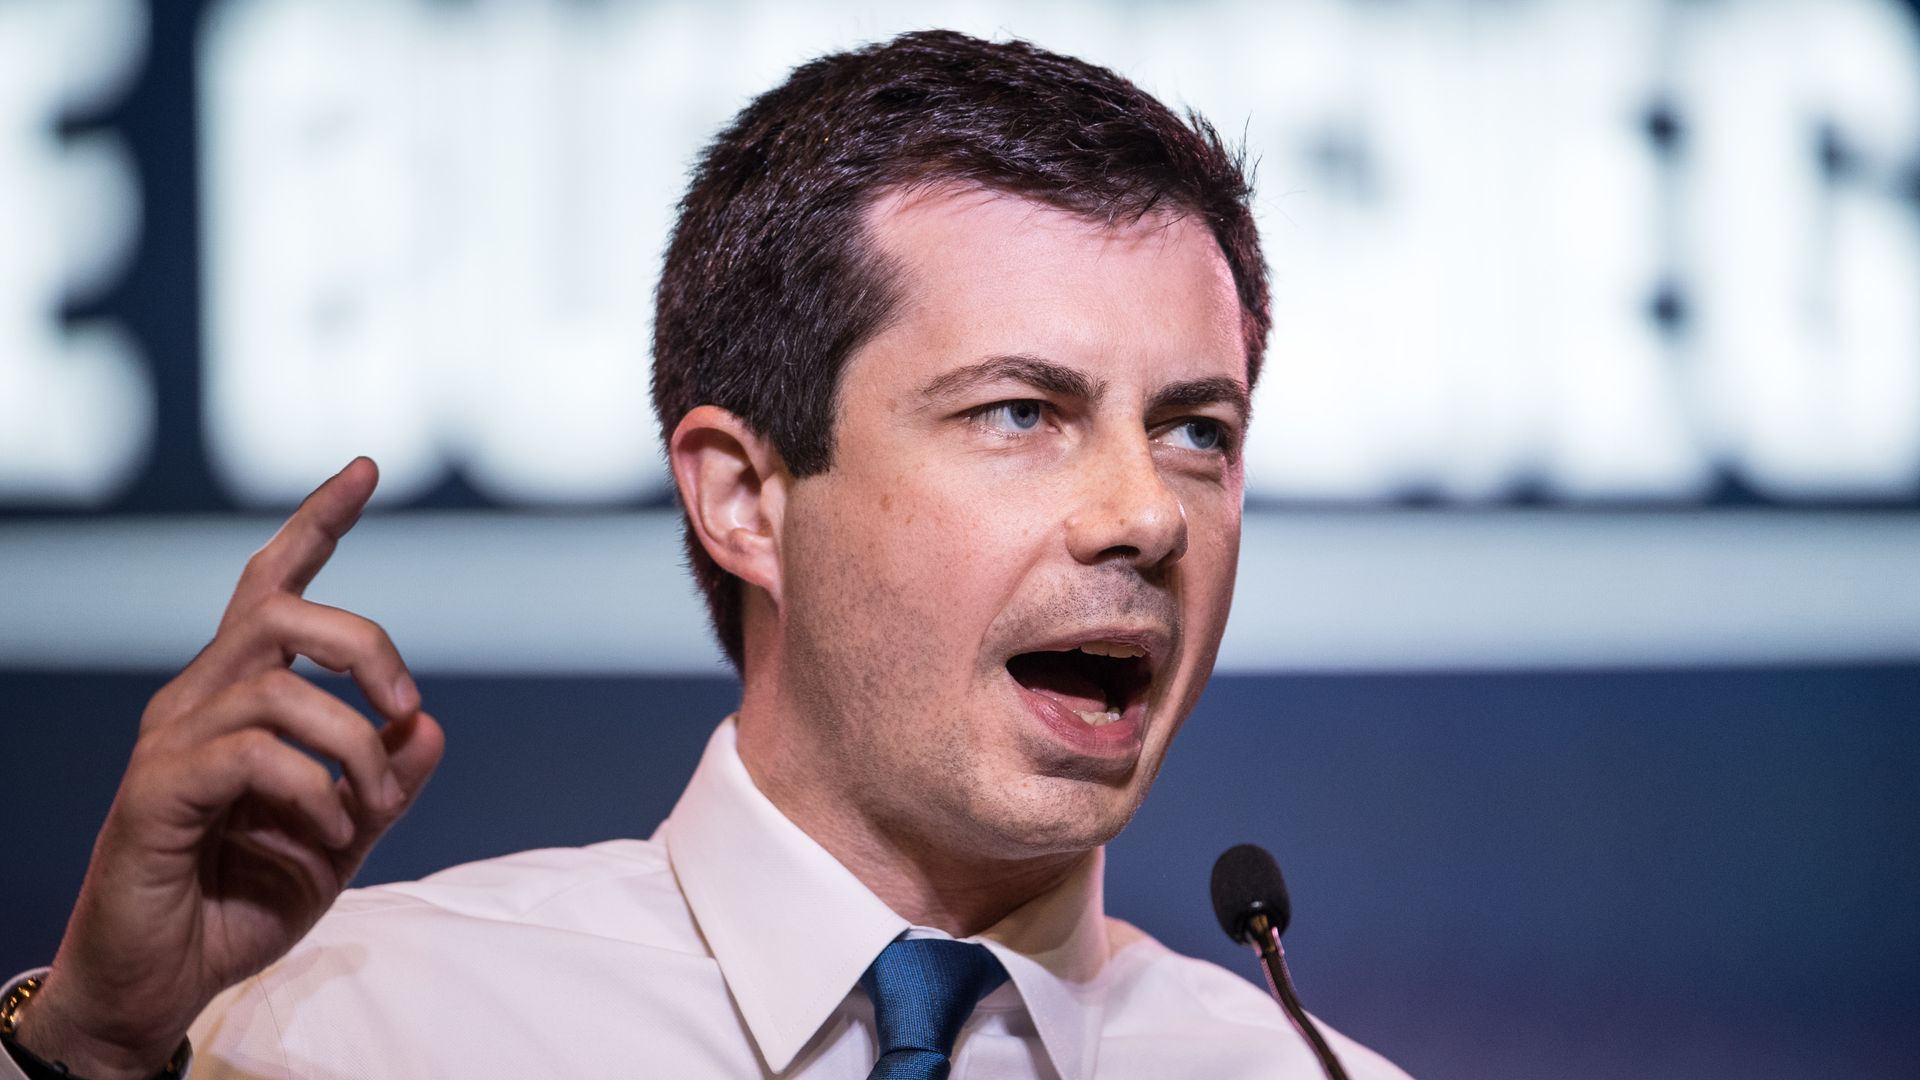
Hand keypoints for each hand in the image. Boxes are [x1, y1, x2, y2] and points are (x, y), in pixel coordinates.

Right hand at [12, 458, 444, 1079]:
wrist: (164, 979)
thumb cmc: (243, 900)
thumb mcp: (343, 836)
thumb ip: (387, 780)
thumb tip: (432, 724)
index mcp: (238, 696)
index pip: (274, 586)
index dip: (317, 523)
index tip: (365, 468)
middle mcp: (198, 700)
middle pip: (286, 614)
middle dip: (369, 647)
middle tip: (406, 705)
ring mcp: (172, 742)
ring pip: (281, 689)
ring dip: (354, 747)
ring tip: (370, 807)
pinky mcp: (157, 791)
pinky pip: (254, 754)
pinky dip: (316, 792)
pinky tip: (330, 833)